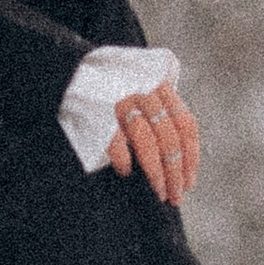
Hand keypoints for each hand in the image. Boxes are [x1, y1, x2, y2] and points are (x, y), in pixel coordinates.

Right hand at [106, 76, 200, 203]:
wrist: (72, 68)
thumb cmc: (110, 83)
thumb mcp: (141, 84)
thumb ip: (160, 107)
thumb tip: (180, 151)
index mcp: (158, 84)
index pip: (185, 124)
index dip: (191, 156)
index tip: (189, 180)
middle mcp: (143, 91)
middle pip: (169, 138)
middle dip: (175, 172)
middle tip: (175, 195)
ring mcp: (120, 101)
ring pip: (147, 142)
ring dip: (156, 173)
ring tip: (159, 191)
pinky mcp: (98, 111)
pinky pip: (116, 142)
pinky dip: (124, 160)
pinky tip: (126, 171)